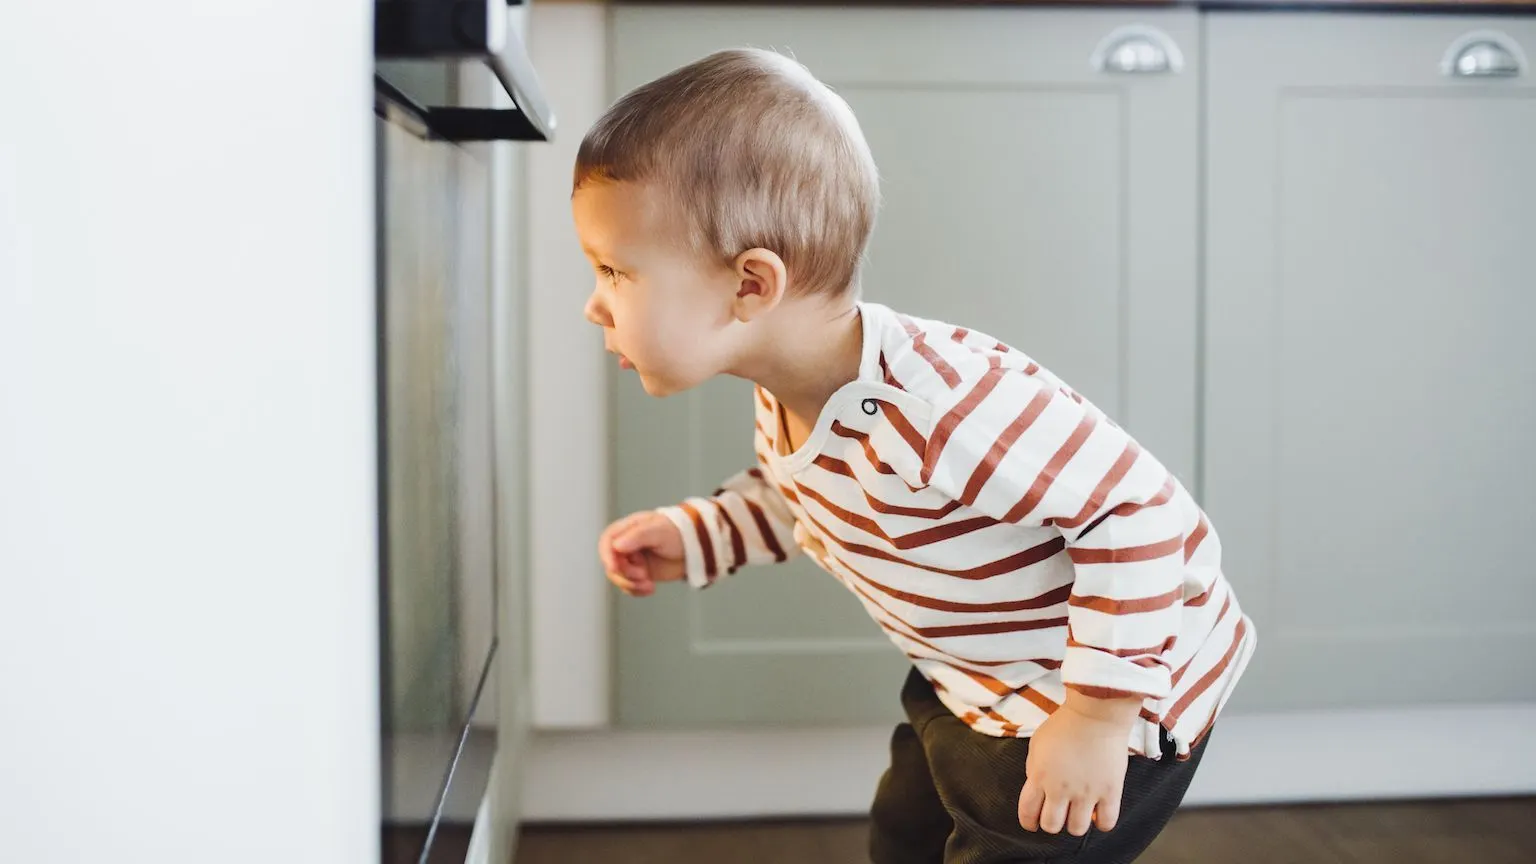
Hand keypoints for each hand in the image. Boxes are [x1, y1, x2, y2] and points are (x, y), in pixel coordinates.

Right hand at [597, 510, 685, 596]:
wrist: (696, 549)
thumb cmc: (678, 533)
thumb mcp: (659, 531)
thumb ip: (638, 536)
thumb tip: (617, 545)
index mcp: (628, 529)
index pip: (607, 541)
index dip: (606, 555)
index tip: (614, 568)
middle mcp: (627, 545)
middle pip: (611, 563)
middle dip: (624, 574)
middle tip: (642, 576)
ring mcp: (632, 561)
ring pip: (619, 577)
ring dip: (631, 584)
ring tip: (649, 586)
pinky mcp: (639, 575)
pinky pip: (629, 587)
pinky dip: (636, 591)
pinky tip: (650, 589)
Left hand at [1017, 695, 1138, 836]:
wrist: (1096, 713)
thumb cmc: (1065, 724)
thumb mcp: (1037, 744)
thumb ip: (1034, 769)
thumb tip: (1038, 788)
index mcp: (1040, 777)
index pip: (1028, 813)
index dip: (1029, 822)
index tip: (1033, 823)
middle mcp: (1061, 789)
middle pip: (1051, 825)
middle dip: (1051, 823)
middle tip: (1058, 814)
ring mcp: (1086, 792)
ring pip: (1077, 829)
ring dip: (1075, 824)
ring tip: (1078, 813)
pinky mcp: (1110, 791)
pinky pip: (1107, 822)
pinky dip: (1102, 823)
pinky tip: (1099, 813)